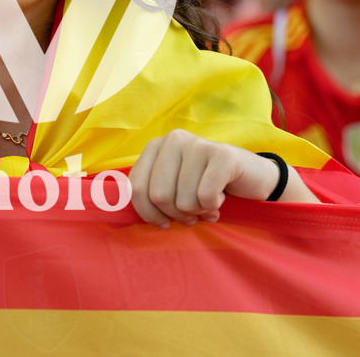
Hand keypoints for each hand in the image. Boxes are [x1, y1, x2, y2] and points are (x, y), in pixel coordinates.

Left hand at [129, 130, 313, 226]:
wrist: (251, 180)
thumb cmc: (204, 187)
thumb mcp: (171, 187)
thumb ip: (146, 193)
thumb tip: (108, 208)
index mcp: (155, 147)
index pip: (136, 189)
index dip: (150, 214)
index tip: (165, 221)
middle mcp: (173, 139)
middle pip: (159, 196)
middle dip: (177, 215)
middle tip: (192, 213)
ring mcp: (198, 144)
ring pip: (184, 200)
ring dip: (198, 212)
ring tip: (208, 205)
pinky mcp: (223, 155)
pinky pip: (206, 196)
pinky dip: (214, 208)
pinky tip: (221, 199)